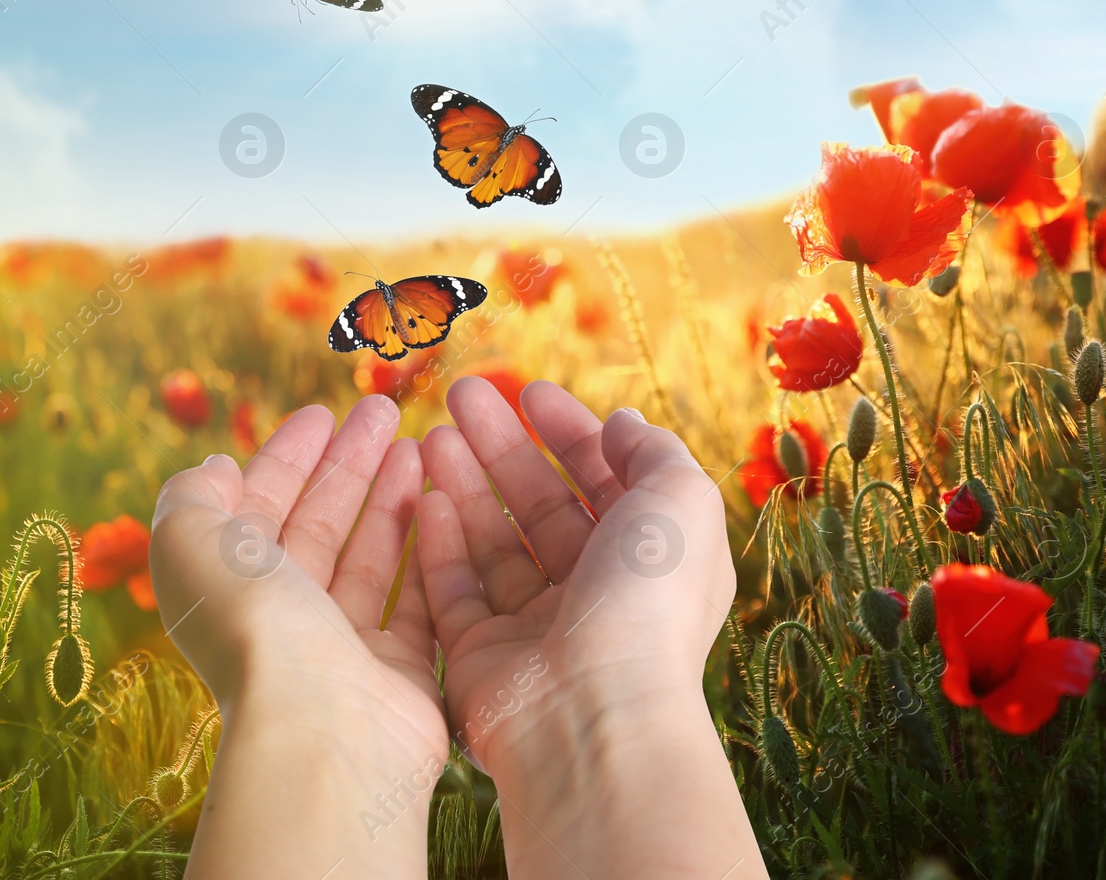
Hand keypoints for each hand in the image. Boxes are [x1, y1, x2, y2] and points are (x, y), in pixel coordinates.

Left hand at [150, 396, 445, 877]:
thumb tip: (216, 469)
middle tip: (386, 411)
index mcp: (229, 589)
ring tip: (421, 445)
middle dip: (348, 464)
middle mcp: (282, 619)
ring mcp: (343, 647)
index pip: (258, 508)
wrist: (322, 729)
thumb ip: (190, 498)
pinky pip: (418, 599)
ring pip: (370, 556)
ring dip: (392, 497)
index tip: (323, 412)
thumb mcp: (189, 543)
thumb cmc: (254, 628)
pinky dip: (428, 551)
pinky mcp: (400, 672)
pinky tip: (444, 503)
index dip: (286, 457)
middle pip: (319, 524)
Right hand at [416, 377, 764, 878]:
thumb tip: (622, 422)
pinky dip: (439, 542)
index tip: (529, 390)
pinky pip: (455, 589)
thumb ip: (653, 451)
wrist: (591, 715)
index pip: (604, 483)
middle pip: (540, 505)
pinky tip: (424, 495)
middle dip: (503, 446)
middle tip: (461, 395)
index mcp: (649, 562)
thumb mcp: (680, 502)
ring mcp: (535, 628)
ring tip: (432, 435)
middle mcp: (595, 594)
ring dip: (465, 483)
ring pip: (492, 541)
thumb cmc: (647, 602)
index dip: (570, 432)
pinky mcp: (481, 657)